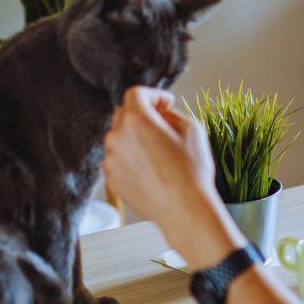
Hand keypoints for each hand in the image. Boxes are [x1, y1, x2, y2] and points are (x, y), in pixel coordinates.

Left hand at [104, 87, 243, 267]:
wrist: (184, 210)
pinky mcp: (112, 180)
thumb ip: (171, 114)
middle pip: (124, 115)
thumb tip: (161, 114)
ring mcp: (111, 160)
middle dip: (142, 116)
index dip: (153, 95)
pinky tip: (152, 171)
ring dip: (136, 139)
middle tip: (163, 126)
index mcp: (136, 120)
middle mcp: (116, 137)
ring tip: (159, 153)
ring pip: (120, 139)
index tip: (165, 102)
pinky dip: (132, 160)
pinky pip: (119, 161)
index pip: (136, 94)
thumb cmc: (191, 171)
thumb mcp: (192, 129)